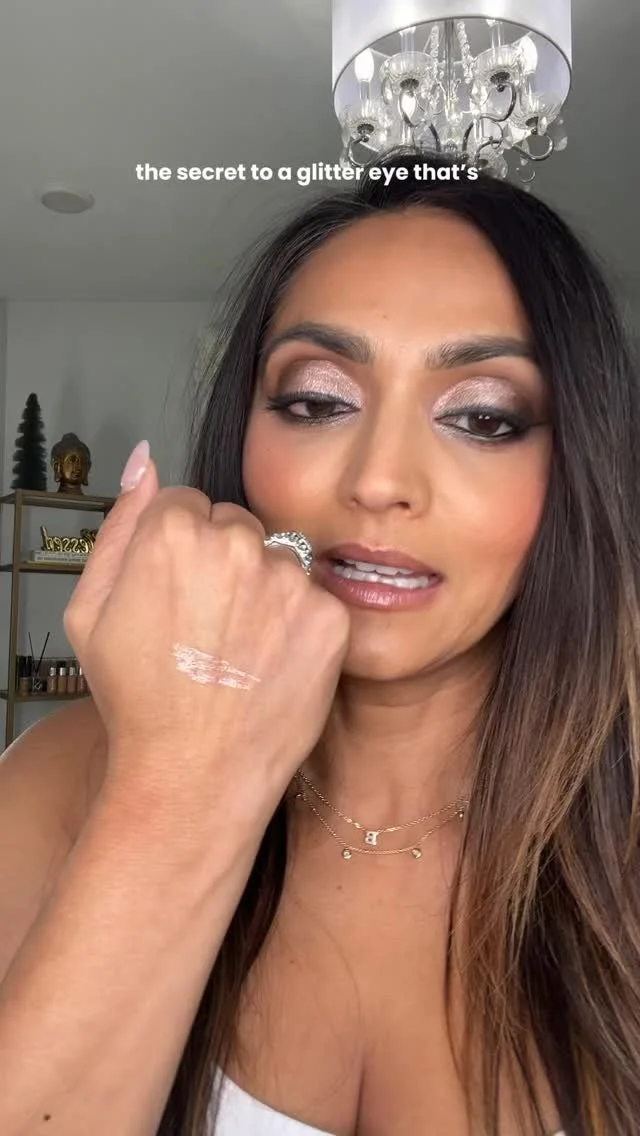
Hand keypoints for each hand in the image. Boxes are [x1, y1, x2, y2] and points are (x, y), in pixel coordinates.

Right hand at [63, 442, 349, 833]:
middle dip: (223, 562)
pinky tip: (271, 663)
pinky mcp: (330, 616)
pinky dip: (298, 625)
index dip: (178, 550)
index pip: (187, 503)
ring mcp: (290, 580)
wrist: (194, 775)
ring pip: (279, 560)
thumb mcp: (92, 610)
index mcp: (173, 533)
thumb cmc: (138, 699)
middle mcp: (238, 544)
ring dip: (265, 590)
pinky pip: (314, 599)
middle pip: (236, 526)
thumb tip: (144, 463)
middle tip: (207, 626)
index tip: (176, 593)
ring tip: (239, 649)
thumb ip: (119, 524)